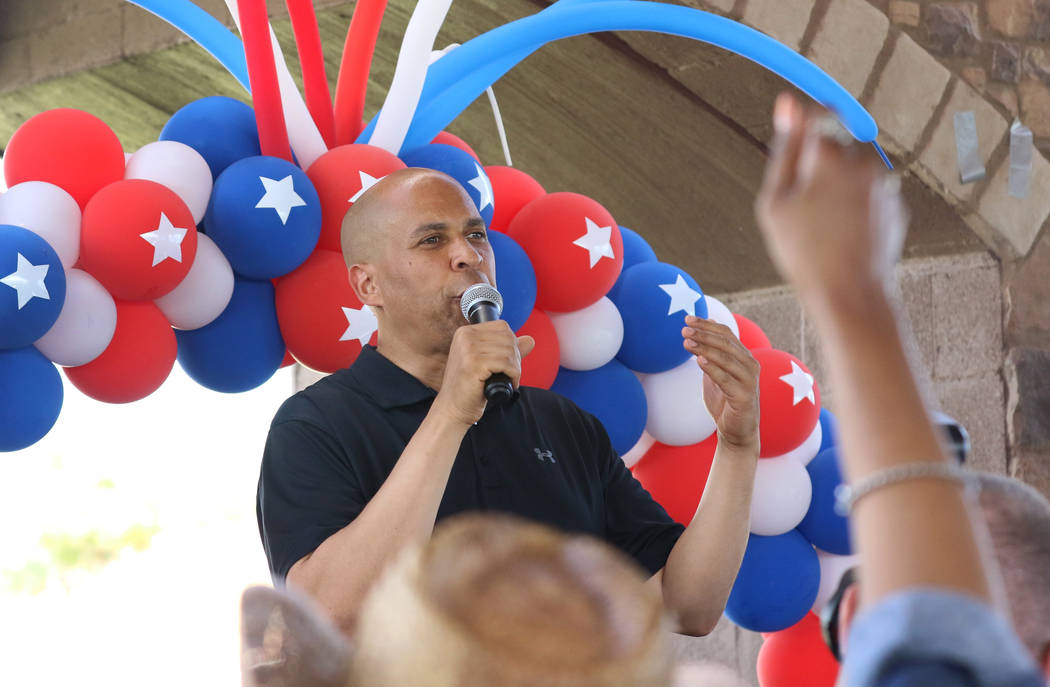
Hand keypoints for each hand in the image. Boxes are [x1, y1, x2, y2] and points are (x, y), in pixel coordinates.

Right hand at [432, 321, 534, 427]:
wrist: (453, 408)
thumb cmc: (469, 388)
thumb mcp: (488, 363)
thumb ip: (508, 350)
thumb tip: (530, 340)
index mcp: (465, 332)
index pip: (502, 327)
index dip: (512, 344)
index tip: (508, 362)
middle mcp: (465, 336)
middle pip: (508, 338)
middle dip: (515, 358)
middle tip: (510, 374)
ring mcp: (468, 350)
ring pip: (509, 351)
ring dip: (515, 369)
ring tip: (508, 380)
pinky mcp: (474, 364)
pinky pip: (506, 364)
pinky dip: (513, 375)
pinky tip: (507, 384)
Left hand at [682, 317, 759, 450]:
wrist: (736, 432)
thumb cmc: (725, 401)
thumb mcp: (715, 373)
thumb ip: (711, 353)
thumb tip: (703, 328)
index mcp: (744, 357)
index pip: (726, 333)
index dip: (707, 324)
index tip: (688, 319)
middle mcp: (750, 365)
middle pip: (726, 343)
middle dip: (703, 334)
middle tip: (684, 330)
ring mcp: (749, 381)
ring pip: (725, 358)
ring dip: (704, 348)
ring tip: (686, 342)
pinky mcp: (744, 397)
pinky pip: (726, 379)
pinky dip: (712, 368)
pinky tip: (698, 360)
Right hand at [754, 93, 906, 303]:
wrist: (850, 295)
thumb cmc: (805, 252)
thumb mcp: (775, 202)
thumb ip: (783, 149)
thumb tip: (788, 103)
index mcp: (830, 156)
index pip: (817, 117)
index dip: (800, 133)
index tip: (793, 151)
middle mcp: (863, 162)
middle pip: (837, 147)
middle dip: (820, 168)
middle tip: (802, 209)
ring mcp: (884, 185)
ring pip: (853, 173)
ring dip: (838, 189)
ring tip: (823, 229)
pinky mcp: (895, 206)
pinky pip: (868, 196)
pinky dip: (855, 209)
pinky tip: (843, 238)